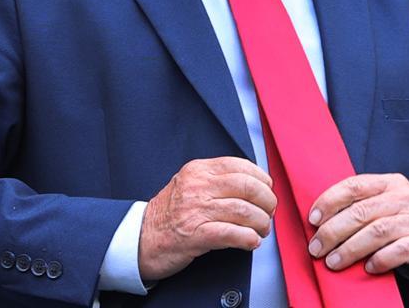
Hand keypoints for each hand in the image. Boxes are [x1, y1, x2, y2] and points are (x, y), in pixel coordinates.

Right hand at [138, 157, 275, 282]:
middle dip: (267, 202)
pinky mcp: (195, 235)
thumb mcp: (190, 185)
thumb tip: (255, 185)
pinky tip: (251, 242)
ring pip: (244, 211)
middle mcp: (197, 186)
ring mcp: (195, 210)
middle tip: (269, 213)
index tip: (268, 190)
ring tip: (261, 230)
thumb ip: (216, 180)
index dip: (261, 179)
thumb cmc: (168, 215)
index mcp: (198, 170)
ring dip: (261, 223)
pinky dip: (248, 239)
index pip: (240, 166)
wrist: (140, 239)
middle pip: (248, 187)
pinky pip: (232, 234)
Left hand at [307, 173, 408, 280]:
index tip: (313, 219)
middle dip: (333, 231)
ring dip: (350, 249)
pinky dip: (380, 259)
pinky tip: (368, 267)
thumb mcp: (385, 206)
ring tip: (333, 262)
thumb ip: (360, 207)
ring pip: (377, 232)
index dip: (330, 201)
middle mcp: (404, 197)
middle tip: (317, 248)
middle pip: (362, 212)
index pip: (355, 185)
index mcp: (390, 183)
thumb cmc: (404, 223)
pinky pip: (398, 250)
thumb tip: (319, 222)